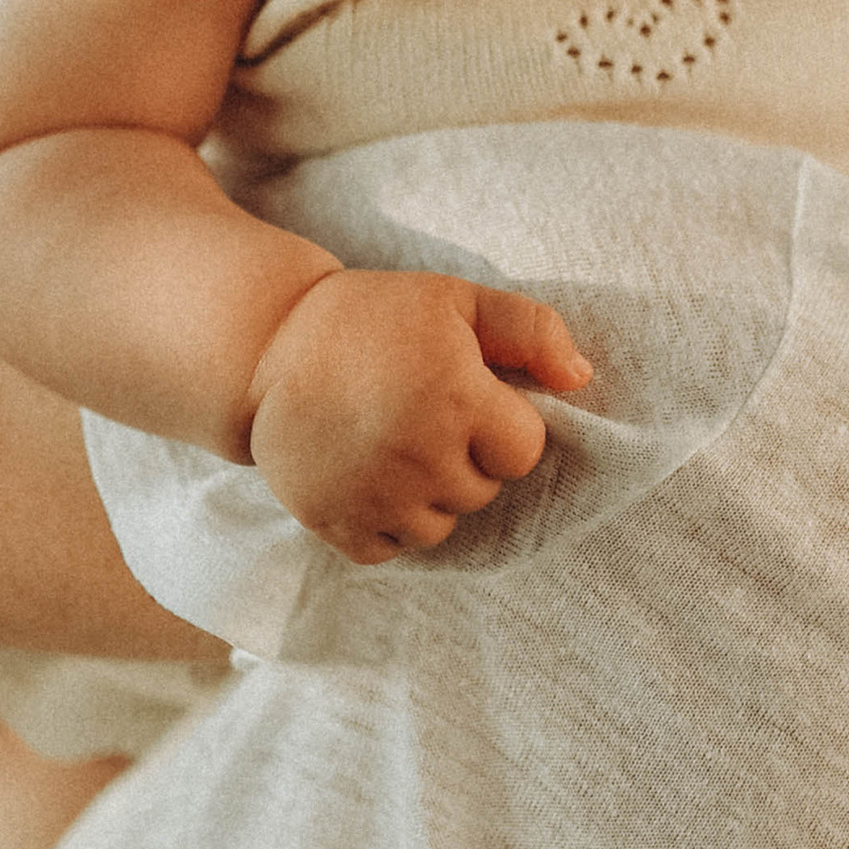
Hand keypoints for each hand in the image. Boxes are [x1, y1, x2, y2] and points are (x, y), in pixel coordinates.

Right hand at [243, 270, 592, 565]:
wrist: (267, 344)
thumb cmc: (375, 317)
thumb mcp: (458, 299)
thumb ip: (532, 331)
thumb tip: (581, 378)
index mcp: (457, 396)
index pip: (525, 451)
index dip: (503, 425)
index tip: (468, 398)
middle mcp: (420, 454)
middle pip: (483, 492)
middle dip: (466, 459)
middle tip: (421, 415)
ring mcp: (374, 494)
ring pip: (439, 527)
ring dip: (428, 497)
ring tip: (394, 446)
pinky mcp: (333, 521)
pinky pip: (389, 549)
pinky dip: (384, 522)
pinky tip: (367, 476)